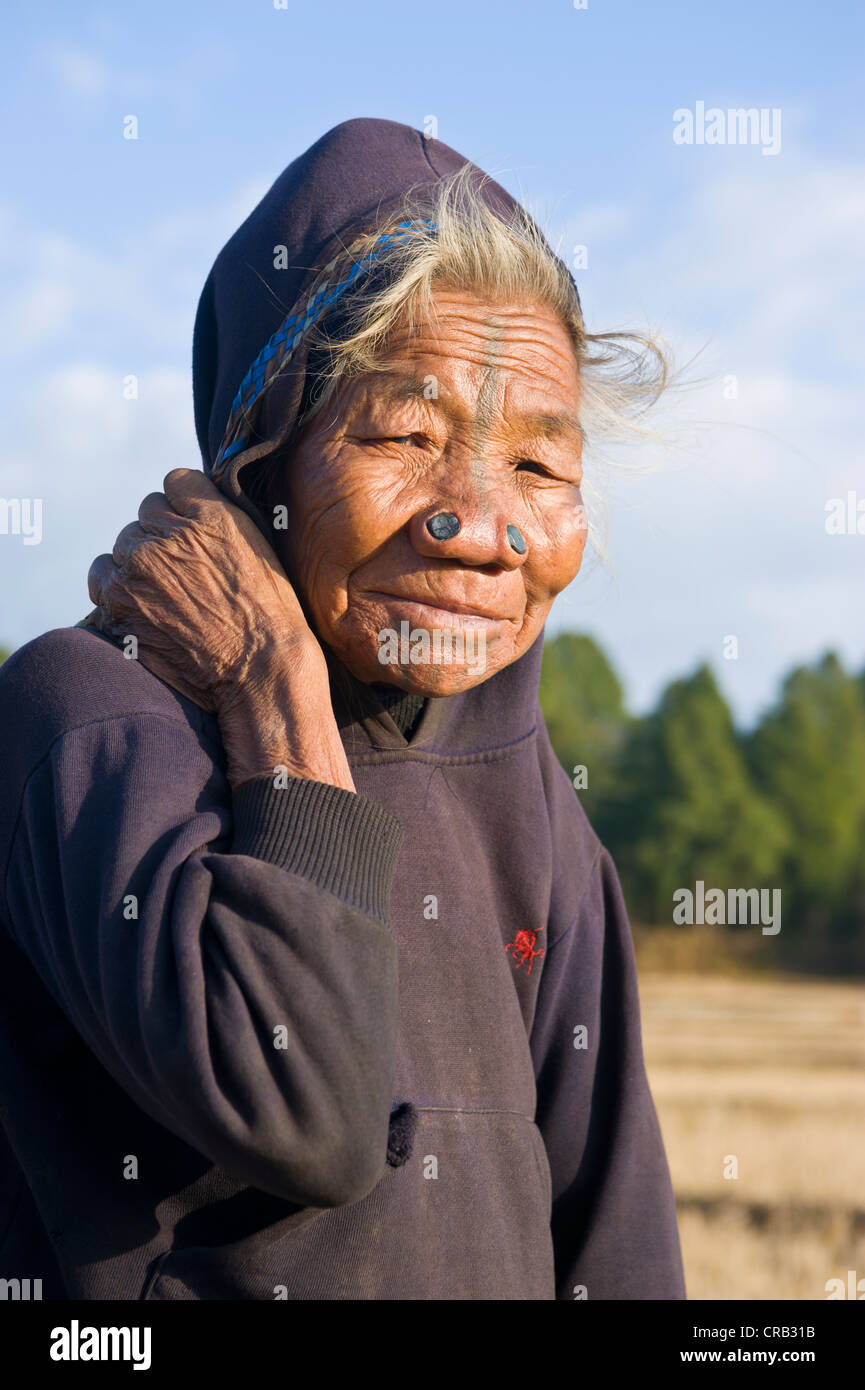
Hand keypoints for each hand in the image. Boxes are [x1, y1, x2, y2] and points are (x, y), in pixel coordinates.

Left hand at [87, 469, 354, 791]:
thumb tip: (192, 507)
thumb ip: (222, 519)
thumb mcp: (260, 550)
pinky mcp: (117, 599)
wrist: (258, 672)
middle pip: (147, 514)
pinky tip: (142, 607)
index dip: (184, 508)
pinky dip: (116, 588)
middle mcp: (170, 533)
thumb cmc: (270, 617)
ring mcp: (138, 565)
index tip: (193, 530)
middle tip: (185, 572)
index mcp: (211, 515)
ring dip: (137, 562)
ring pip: (123, 543)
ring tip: (165, 594)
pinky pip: (101, 575)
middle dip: (162, 537)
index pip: (177, 482)